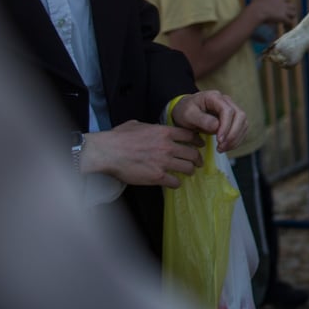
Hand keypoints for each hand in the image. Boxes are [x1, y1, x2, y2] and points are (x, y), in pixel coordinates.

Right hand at [81, 120, 203, 188]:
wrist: (107, 152)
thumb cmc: (118, 137)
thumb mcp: (137, 125)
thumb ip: (150, 128)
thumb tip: (150, 129)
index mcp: (164, 132)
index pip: (190, 135)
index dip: (198, 140)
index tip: (200, 144)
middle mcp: (168, 146)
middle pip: (193, 153)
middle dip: (198, 158)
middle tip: (199, 162)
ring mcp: (164, 162)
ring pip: (188, 168)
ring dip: (190, 170)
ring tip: (190, 172)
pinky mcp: (157, 177)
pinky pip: (175, 182)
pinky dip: (176, 183)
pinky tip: (174, 183)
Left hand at [170, 90, 247, 152]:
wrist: (185, 110)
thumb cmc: (185, 111)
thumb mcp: (187, 115)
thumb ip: (202, 120)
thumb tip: (217, 127)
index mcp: (214, 97)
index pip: (228, 111)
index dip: (226, 126)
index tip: (219, 140)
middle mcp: (226, 101)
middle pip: (240, 116)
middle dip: (233, 134)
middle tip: (221, 147)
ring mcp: (232, 109)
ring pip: (243, 123)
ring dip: (235, 138)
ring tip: (222, 149)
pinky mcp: (234, 119)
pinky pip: (241, 129)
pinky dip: (236, 140)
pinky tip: (226, 147)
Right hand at [249, 0, 296, 25]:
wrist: (257, 10)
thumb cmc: (256, 3)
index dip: (287, 3)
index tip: (284, 7)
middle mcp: (283, 3)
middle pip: (293, 7)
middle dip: (291, 11)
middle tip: (286, 17)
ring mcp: (284, 11)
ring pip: (293, 14)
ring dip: (290, 18)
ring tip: (286, 23)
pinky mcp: (283, 17)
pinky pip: (290, 22)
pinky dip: (288, 25)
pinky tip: (284, 28)